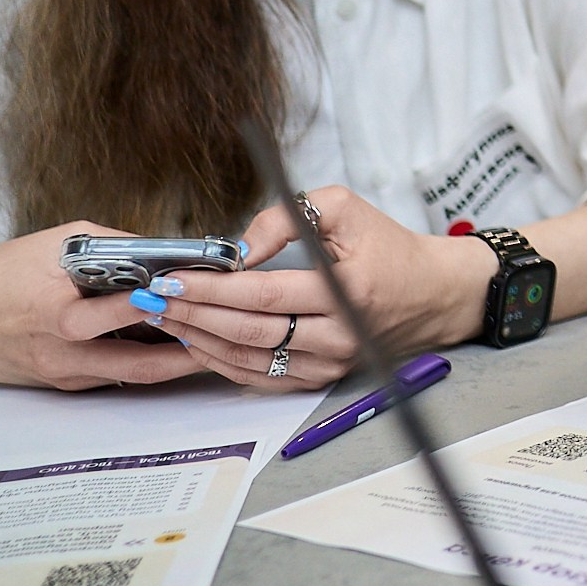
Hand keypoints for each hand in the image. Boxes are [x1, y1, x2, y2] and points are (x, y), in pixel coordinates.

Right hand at [0, 223, 199, 388]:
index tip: (209, 288)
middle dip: (190, 349)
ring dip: (176, 360)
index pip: (125, 310)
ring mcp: (65, 373)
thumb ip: (113, 246)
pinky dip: (147, 361)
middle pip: (143, 362)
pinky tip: (176, 345)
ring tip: (215, 341)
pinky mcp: (65, 384)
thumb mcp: (56, 243)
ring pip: (135, 375)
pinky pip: (116, 375)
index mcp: (59, 310)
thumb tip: (166, 249)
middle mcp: (64, 350)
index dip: (170, 301)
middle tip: (228, 332)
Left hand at [133, 187, 495, 389]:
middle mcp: (340, 334)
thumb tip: (238, 249)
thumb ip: (288, 216)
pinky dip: (223, 362)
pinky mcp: (323, 377)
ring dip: (200, 339)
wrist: (434, 293)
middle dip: (193, 313)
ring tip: (165, 317)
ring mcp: (331, 362)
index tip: (171, 278)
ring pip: (251, 358)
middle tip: (152, 298)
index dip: (212, 288)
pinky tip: (197, 341)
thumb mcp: (346, 208)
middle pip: (250, 330)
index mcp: (348, 290)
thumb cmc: (389, 246)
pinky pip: (262, 377)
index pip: (264, 294)